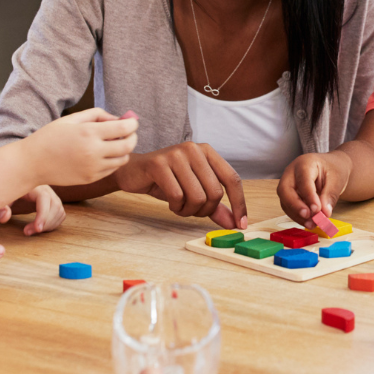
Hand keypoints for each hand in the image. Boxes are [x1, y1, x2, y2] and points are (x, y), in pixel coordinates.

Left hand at [0, 184, 64, 235]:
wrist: (8, 184)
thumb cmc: (4, 192)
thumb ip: (0, 209)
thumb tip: (5, 218)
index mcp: (32, 186)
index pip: (44, 198)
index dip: (43, 214)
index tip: (37, 229)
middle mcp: (44, 188)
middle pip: (55, 205)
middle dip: (46, 223)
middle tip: (28, 232)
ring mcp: (50, 193)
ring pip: (59, 210)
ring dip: (49, 224)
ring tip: (32, 230)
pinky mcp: (52, 200)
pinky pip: (60, 212)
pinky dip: (53, 223)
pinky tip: (40, 227)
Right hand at [24, 108, 138, 187]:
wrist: (32, 163)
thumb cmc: (50, 137)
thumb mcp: (71, 119)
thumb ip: (97, 115)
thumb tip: (117, 119)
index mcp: (89, 133)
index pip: (124, 128)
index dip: (133, 123)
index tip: (132, 120)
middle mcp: (93, 152)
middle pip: (128, 145)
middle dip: (133, 136)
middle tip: (129, 132)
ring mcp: (93, 168)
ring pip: (122, 159)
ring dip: (124, 150)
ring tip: (115, 143)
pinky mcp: (90, 178)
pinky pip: (111, 169)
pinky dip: (114, 161)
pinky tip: (104, 154)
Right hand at [114, 143, 246, 229]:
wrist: (133, 173)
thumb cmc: (166, 180)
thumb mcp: (194, 192)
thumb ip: (215, 206)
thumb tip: (234, 224)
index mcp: (207, 151)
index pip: (232, 179)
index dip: (239, 204)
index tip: (240, 225)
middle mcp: (194, 149)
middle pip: (215, 192)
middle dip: (205, 210)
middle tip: (193, 212)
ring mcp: (176, 154)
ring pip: (197, 196)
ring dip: (189, 211)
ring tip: (180, 207)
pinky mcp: (158, 164)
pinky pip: (177, 196)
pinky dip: (176, 207)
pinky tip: (171, 204)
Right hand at [277, 152, 350, 225]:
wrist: (331, 167)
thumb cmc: (333, 169)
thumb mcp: (337, 179)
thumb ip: (330, 195)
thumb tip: (324, 213)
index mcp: (304, 163)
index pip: (303, 180)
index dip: (308, 196)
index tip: (317, 210)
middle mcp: (291, 172)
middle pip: (285, 190)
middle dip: (295, 206)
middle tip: (308, 217)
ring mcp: (288, 183)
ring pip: (285, 201)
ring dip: (297, 215)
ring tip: (312, 224)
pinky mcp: (289, 195)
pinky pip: (289, 207)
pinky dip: (298, 216)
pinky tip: (309, 222)